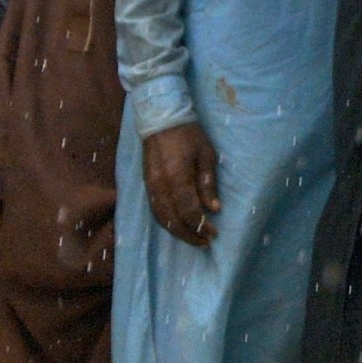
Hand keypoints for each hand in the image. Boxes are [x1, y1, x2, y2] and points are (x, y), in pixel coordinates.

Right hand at [143, 123, 221, 247]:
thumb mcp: (206, 155)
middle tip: (205, 242)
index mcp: (178, 178)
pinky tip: (177, 226)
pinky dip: (166, 222)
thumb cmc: (189, 135)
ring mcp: (151, 187)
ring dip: (177, 232)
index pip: (189, 211)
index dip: (201, 226)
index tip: (214, 233)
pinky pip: (155, 210)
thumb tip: (214, 209)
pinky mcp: (147, 185)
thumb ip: (208, 183)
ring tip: (193, 238)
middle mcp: (161, 186)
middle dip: (189, 235)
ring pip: (161, 218)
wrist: (161, 120)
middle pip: (173, 220)